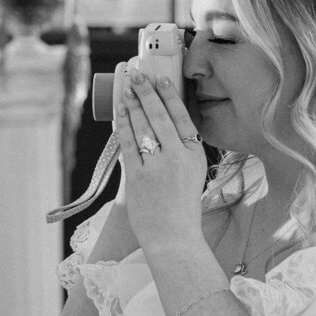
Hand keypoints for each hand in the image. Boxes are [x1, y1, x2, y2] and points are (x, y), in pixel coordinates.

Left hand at [114, 66, 206, 252]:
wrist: (173, 238)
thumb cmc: (181, 207)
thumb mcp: (192, 173)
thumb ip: (181, 150)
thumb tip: (161, 122)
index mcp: (195, 155)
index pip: (182, 117)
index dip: (169, 96)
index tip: (161, 79)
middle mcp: (177, 158)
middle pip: (160, 116)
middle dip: (147, 92)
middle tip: (138, 76)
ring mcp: (156, 167)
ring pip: (142, 126)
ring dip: (132, 105)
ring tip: (128, 90)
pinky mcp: (137, 177)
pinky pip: (127, 144)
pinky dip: (122, 126)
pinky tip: (120, 113)